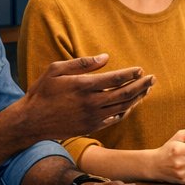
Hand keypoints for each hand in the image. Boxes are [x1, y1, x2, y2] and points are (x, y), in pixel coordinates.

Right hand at [19, 54, 154, 141]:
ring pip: (123, 108)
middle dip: (141, 86)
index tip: (140, 70)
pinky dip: (126, 111)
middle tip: (153, 79)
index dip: (131, 74)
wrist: (31, 121)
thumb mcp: (56, 70)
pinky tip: (132, 104)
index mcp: (84, 86)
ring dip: (138, 98)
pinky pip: (114, 119)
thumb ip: (82, 63)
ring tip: (147, 90)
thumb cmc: (42, 92)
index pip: (116, 79)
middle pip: (125, 94)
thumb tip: (105, 57)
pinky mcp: (91, 127)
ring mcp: (92, 117)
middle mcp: (91, 103)